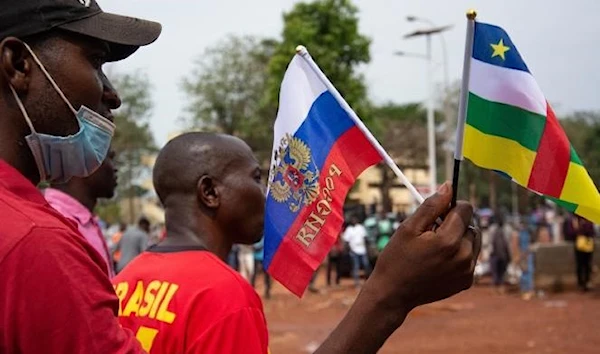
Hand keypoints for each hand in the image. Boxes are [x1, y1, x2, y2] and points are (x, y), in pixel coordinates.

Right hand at [314, 182, 480, 353]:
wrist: (393, 294)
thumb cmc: (396, 258)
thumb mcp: (408, 228)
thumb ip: (431, 205)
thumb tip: (449, 186)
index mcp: (449, 240)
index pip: (466, 209)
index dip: (451, 206)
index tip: (437, 212)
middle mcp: (464, 256)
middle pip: (471, 224)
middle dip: (455, 223)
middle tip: (432, 232)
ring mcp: (467, 271)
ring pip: (473, 241)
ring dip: (460, 238)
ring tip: (436, 246)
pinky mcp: (467, 281)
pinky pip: (471, 258)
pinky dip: (459, 254)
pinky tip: (439, 261)